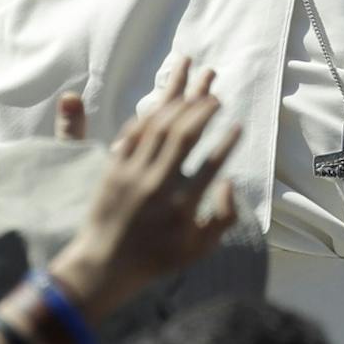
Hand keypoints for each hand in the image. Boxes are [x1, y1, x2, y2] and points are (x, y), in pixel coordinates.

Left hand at [47, 60, 241, 322]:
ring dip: (176, 98)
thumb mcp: (198, 251)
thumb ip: (223, 220)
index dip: (227, 143)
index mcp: (180, 209)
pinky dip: (151, 113)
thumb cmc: (157, 259)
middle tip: (217, 90)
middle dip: (202, 107)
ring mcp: (131, 176)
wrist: (103, 265)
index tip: (239, 125)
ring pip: (157, 126)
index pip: (211, 166)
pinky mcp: (113, 169)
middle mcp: (155, 188)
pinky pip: (133, 132)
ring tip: (192, 77)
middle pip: (183, 135)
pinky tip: (164, 99)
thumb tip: (231, 183)